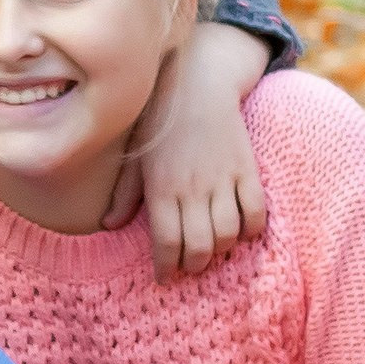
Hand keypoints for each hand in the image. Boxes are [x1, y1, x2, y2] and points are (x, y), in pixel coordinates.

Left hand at [103, 21, 269, 279]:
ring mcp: (222, 179)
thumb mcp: (135, 158)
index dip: (167, 268)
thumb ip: (124, 193)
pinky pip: (256, 210)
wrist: (197, 84)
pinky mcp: (246, 168)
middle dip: (194, 265)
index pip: (166, 243)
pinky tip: (242, 231)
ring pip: (228, 233)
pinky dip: (252, 228)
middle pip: (200, 246)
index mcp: (161, 189)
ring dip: (221, 250)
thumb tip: (108, 226)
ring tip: (212, 251)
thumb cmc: (159, 123)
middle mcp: (192, 188)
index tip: (165, 278)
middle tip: (189, 267)